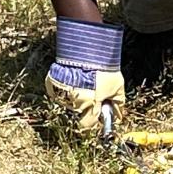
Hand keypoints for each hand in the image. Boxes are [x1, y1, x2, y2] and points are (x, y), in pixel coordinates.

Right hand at [45, 17, 125, 134]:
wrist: (86, 48)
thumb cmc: (103, 67)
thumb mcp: (117, 85)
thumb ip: (118, 102)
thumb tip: (120, 114)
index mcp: (90, 106)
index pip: (88, 125)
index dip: (93, 121)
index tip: (98, 113)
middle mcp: (75, 104)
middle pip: (78, 113)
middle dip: (85, 106)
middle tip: (92, 93)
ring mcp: (62, 95)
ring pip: (69, 101)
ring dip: (76, 94)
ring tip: (84, 79)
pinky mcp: (52, 86)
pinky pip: (59, 91)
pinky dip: (65, 86)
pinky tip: (74, 77)